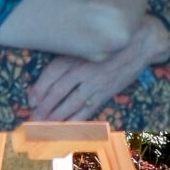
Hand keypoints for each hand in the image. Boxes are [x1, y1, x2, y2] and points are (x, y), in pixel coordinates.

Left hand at [28, 27, 161, 121]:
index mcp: (75, 55)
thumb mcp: (83, 43)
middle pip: (58, 92)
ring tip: (44, 126)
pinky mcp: (106, 93)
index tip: (30, 100)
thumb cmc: (107, 41)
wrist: (139, 42)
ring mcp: (95, 83)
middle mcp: (82, 70)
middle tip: (33, 119)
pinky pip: (88, 110)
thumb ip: (65, 57)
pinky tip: (67, 128)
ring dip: (56, 117)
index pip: (51, 75)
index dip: (38, 89)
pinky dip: (76, 121)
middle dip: (44, 107)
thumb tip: (45, 77)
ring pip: (71, 104)